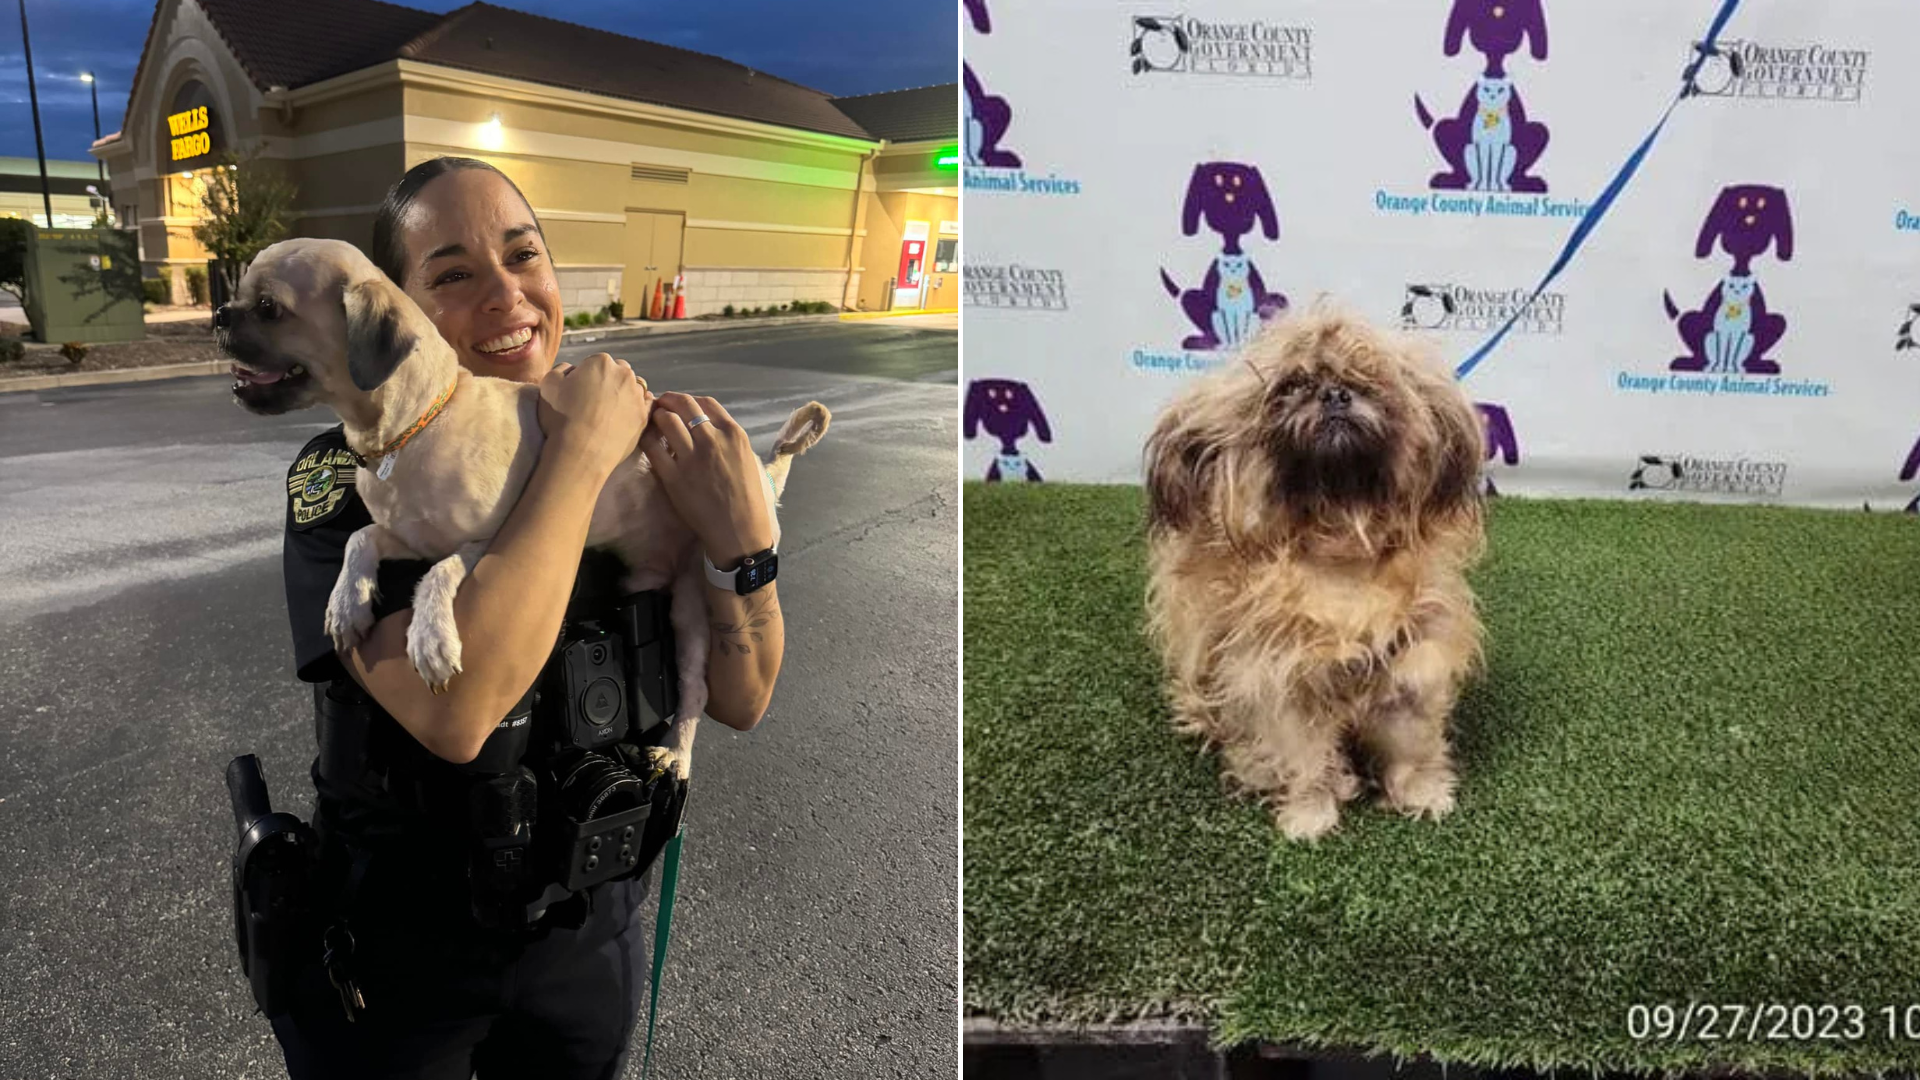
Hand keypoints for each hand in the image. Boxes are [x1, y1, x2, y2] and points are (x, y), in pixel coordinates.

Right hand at [536, 353, 651, 478]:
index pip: (596, 362)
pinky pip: (647, 404)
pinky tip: (627, 415)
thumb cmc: (561, 416)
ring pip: (634, 387)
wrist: (580, 451)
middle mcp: (624, 374)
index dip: (588, 376)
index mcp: (601, 362)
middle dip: (609, 381)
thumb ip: (562, 369)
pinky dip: (639, 406)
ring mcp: (637, 395)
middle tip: (596, 401)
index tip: (581, 391)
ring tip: (610, 411)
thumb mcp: (548, 384)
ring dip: (625, 393)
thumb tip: (573, 370)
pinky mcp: (644, 416)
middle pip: (619, 372)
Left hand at [645, 392, 774, 565]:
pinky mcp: (673, 476)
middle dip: (668, 400)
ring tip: (652, 421)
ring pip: (666, 420)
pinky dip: (647, 438)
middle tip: (660, 405)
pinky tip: (646, 440)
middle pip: (684, 404)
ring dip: (657, 416)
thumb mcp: (746, 459)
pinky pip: (652, 446)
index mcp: (733, 434)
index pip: (706, 403)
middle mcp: (712, 439)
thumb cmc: (747, 498)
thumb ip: (727, 440)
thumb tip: (705, 428)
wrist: (738, 531)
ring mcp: (691, 456)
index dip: (688, 400)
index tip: (680, 405)